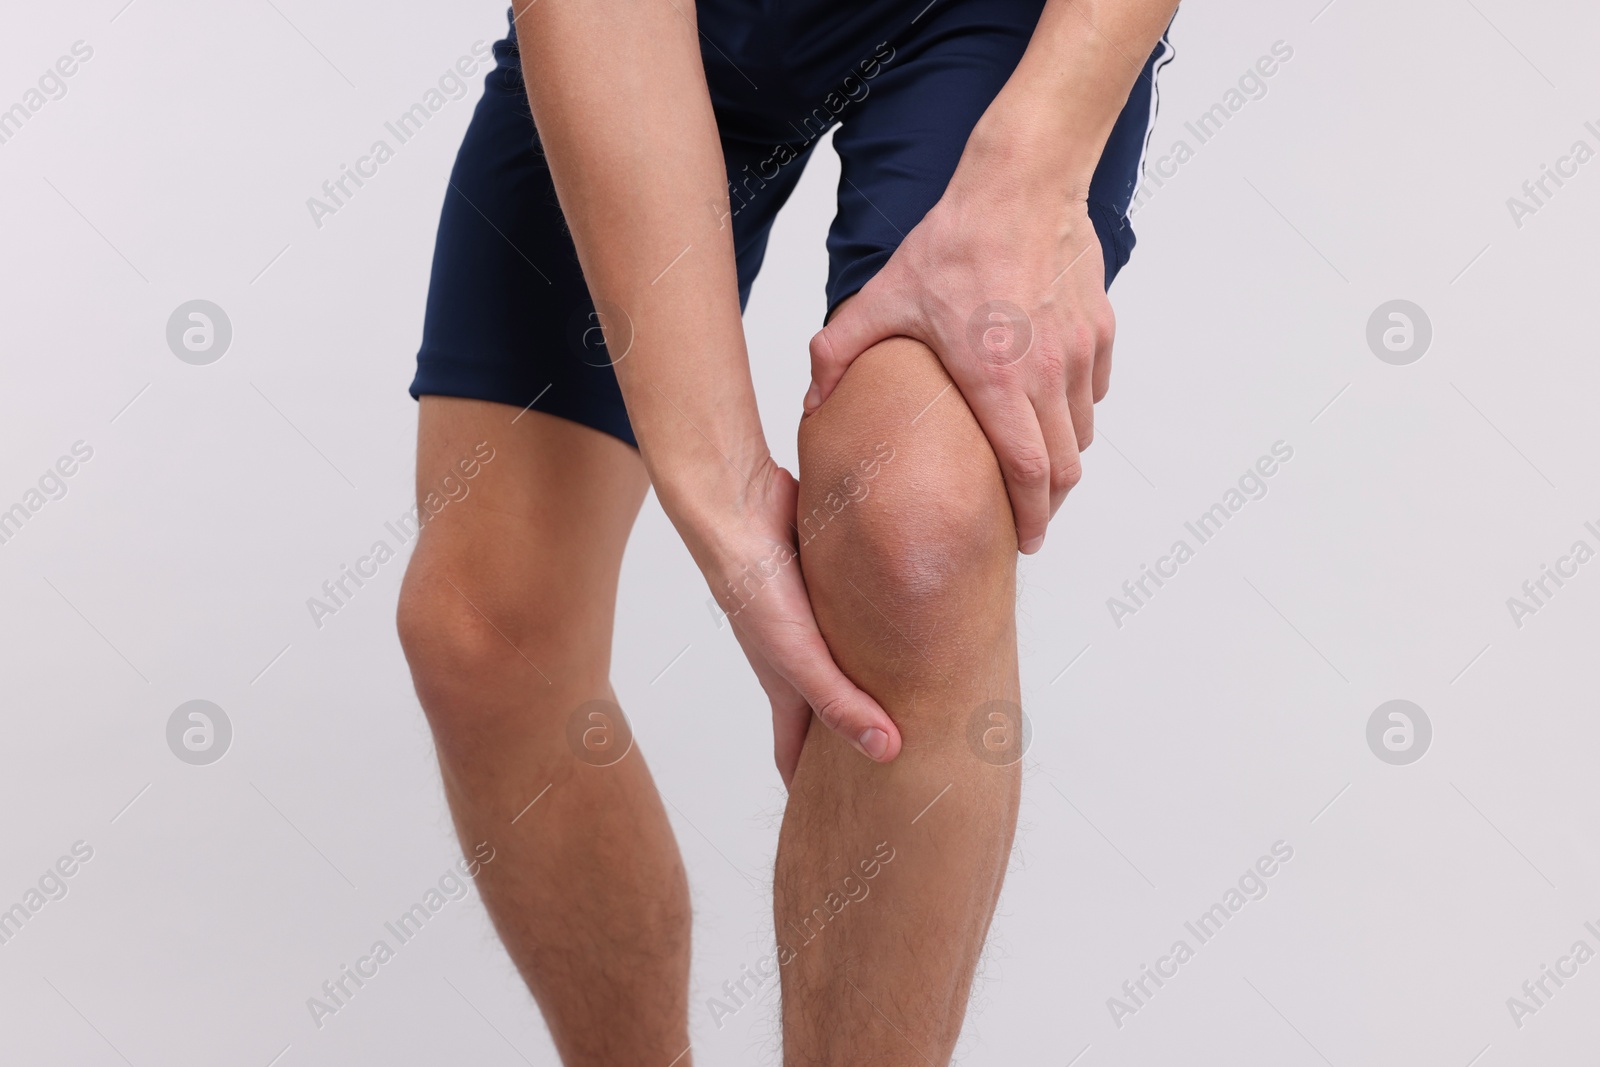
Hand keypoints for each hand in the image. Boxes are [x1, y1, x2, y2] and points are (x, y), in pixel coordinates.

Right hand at [697, 457, 902, 785]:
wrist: (741, 506)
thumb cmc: (755, 588)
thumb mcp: (799, 655)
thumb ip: (841, 702)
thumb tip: (890, 753)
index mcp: (786, 687)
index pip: (794, 755)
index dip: (810, 792)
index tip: (836, 827)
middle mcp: (801, 658)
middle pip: (830, 713)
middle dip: (854, 746)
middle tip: (895, 776)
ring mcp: (817, 621)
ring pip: (853, 664)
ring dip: (879, 685)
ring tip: (923, 706)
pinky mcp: (834, 584)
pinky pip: (865, 620)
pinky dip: (888, 634)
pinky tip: (921, 631)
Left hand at [805, 141, 1113, 553]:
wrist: (1021, 182)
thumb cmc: (956, 240)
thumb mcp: (885, 298)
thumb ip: (839, 352)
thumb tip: (809, 399)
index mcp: (997, 381)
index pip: (1028, 473)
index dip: (1031, 517)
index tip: (1024, 540)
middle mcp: (1048, 374)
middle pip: (1067, 467)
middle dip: (1049, 502)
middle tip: (1027, 516)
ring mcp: (1080, 352)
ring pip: (1084, 430)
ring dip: (1063, 455)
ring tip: (1034, 464)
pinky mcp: (1100, 328)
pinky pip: (1095, 388)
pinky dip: (1078, 408)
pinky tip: (1048, 402)